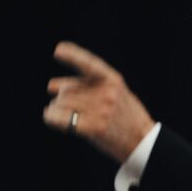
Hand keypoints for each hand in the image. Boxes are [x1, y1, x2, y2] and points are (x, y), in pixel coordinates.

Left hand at [43, 41, 155, 162]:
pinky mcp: (94, 128)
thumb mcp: (115, 93)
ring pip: (62, 104)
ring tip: (59, 114)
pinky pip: (62, 119)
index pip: (90, 63)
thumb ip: (87, 86)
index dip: (74, 55)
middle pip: (68, 90)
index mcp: (113, 80)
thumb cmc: (125, 116)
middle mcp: (107, 93)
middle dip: (61, 97)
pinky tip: (49, 117)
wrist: (142, 140)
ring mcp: (101, 110)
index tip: (59, 50)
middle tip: (62, 105)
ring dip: (55, 108)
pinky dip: (51, 117)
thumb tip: (51, 85)